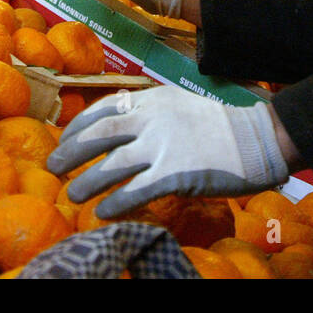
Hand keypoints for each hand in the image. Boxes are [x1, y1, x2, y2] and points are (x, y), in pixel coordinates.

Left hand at [45, 86, 290, 218]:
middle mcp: (154, 119)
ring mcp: (164, 146)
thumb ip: (150, 114)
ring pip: (112, 166)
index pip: (105, 108)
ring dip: (87, 182)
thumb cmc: (219, 126)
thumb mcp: (179, 105)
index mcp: (153, 99)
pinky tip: (103, 213)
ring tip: (72, 194)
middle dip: (71, 152)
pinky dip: (115, 203)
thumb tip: (116, 133)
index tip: (64, 139)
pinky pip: (136, 191)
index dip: (79, 126)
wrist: (259, 139)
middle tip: (53, 167)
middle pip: (100, 134)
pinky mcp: (176, 174)